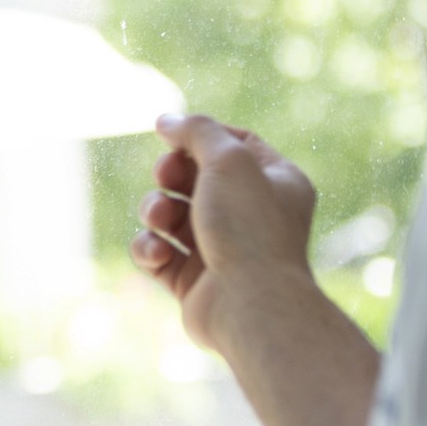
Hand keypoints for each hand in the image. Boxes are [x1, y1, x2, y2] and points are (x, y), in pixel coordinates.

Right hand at [130, 114, 319, 355]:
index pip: (235, 144)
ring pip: (170, 215)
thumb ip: (197, 130)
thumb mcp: (228, 159)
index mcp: (276, 183)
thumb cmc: (249, 228)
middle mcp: (250, 215)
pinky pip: (158, 253)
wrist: (250, 305)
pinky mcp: (192, 282)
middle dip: (171, 175)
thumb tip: (166, 120)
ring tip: (160, 219)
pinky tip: (159, 254)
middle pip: (194, 178)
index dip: (201, 137)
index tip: (173, 135)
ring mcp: (220, 249)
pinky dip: (150, 249)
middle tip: (166, 177)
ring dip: (155, 210)